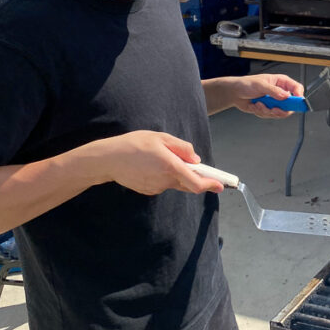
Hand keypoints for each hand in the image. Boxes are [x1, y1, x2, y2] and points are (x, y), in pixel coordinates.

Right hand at [68, 130, 223, 195]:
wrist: (108, 159)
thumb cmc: (134, 144)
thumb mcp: (161, 138)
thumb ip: (182, 148)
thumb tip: (196, 160)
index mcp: (171, 167)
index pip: (196, 183)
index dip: (210, 185)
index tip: (220, 186)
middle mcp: (165, 181)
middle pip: (187, 183)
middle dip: (193, 175)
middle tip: (190, 163)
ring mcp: (156, 188)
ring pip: (174, 182)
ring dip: (175, 173)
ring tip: (158, 157)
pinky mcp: (148, 190)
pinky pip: (162, 183)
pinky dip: (163, 175)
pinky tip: (149, 165)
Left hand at [228, 73, 304, 118]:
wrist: (235, 93)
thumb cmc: (246, 84)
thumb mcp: (261, 85)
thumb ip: (274, 91)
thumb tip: (285, 96)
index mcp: (281, 82)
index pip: (296, 88)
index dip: (299, 96)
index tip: (297, 102)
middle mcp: (280, 92)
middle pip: (291, 104)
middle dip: (281, 109)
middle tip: (274, 108)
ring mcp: (274, 102)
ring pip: (279, 112)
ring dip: (267, 110)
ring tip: (259, 104)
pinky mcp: (269, 109)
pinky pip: (270, 115)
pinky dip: (261, 112)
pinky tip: (255, 105)